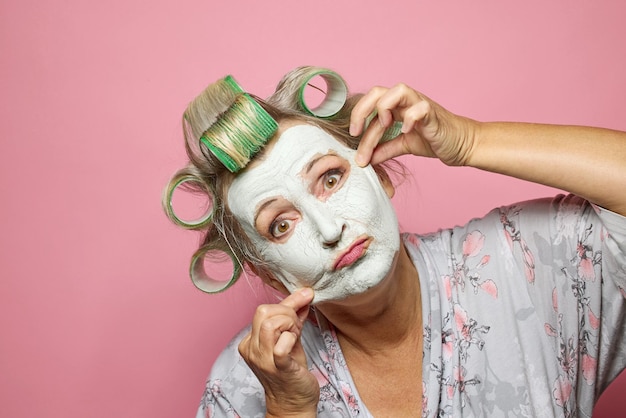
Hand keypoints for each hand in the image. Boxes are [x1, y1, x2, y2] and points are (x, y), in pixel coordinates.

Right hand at [238, 288, 318, 416]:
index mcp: (251, 341)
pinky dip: (290, 338)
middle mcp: (252, 349)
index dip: (286, 303)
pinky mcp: (278, 368)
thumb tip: (303, 296)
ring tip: (295, 335)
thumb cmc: (291, 372)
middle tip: (297, 325)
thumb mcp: (291, 339)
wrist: (293, 403)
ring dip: (289, 324)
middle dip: (286, 311)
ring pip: (269, 325)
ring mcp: (263, 359)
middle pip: (263, 312)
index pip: (263, 310)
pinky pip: (280, 346)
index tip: (304, 297)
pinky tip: (295, 343)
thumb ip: (293, 318)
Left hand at [349, 83, 478, 166]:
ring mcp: (420, 105)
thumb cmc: (434, 140)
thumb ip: (385, 149)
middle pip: (377, 91)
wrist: (461, 145)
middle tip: (356, 132)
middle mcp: (407, 101)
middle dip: (362, 110)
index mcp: (397, 107)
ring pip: (398, 90)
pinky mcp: (433, 114)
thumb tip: (366, 159)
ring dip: (384, 108)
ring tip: (384, 126)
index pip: (370, 105)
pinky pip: (420, 108)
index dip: (357, 117)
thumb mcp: (404, 145)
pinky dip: (410, 118)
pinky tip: (407, 131)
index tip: (352, 136)